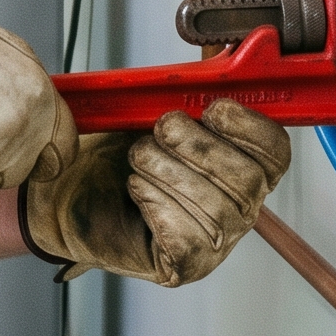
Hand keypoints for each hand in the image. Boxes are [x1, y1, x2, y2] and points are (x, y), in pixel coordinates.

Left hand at [19, 101, 291, 285]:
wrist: (60, 192)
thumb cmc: (106, 155)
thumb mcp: (145, 111)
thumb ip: (182, 96)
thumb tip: (207, 70)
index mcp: (240, 164)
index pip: (275, 151)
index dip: (250, 127)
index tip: (213, 110)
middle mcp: (238, 206)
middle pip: (249, 179)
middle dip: (196, 146)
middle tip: (158, 132)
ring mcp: (217, 241)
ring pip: (215, 207)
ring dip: (165, 171)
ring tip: (137, 163)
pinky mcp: (187, 265)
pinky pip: (187, 234)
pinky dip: (154, 203)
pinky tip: (136, 193)